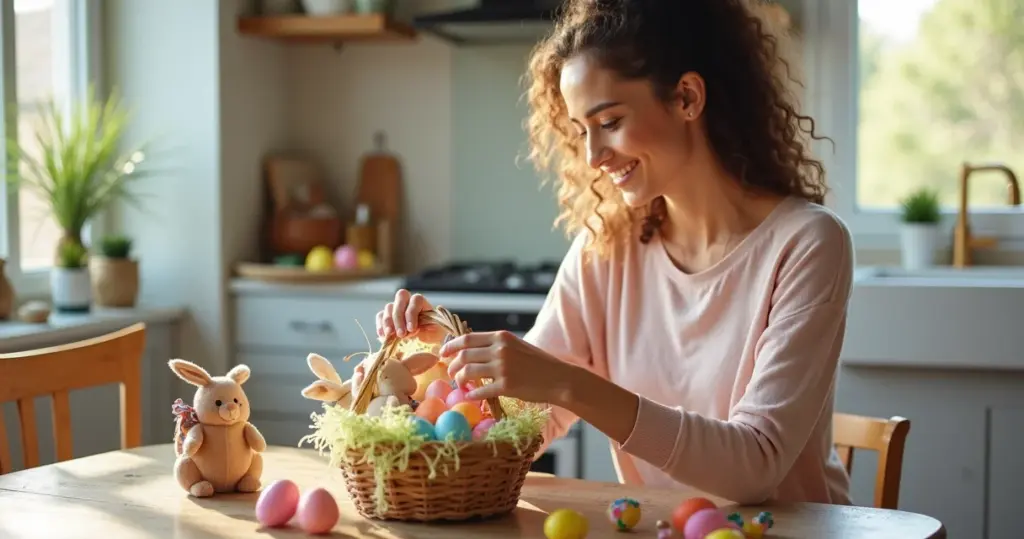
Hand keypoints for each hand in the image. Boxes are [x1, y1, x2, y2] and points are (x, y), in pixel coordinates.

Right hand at [375, 289, 446, 344]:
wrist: (426, 343)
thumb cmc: (434, 335)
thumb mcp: (437, 332)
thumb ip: (431, 326)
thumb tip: (423, 322)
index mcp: (422, 303)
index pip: (416, 300)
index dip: (412, 313)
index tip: (412, 329)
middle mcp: (409, 302)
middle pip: (400, 298)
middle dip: (399, 317)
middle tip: (401, 334)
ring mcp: (396, 308)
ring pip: (389, 307)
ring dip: (389, 322)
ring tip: (391, 336)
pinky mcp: (387, 318)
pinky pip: (380, 316)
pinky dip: (380, 325)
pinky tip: (383, 336)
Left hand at [440, 330, 570, 402]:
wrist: (558, 378)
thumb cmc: (538, 363)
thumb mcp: (516, 345)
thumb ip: (496, 345)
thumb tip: (473, 350)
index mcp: (501, 337)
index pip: (467, 338)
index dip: (451, 346)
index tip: (442, 353)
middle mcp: (500, 350)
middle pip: (463, 356)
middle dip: (452, 366)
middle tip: (450, 374)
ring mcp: (502, 368)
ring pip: (468, 373)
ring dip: (459, 380)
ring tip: (461, 385)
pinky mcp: (506, 386)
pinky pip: (480, 391)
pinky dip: (472, 395)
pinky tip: (471, 397)